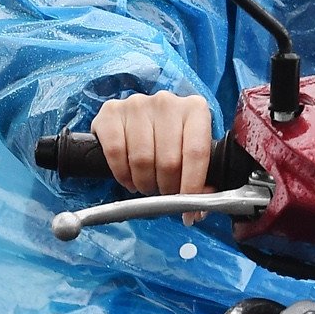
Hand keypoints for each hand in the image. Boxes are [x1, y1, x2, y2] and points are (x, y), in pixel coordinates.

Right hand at [90, 92, 213, 199]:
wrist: (136, 117)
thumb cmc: (168, 136)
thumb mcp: (189, 148)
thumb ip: (200, 173)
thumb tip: (202, 204)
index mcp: (194, 108)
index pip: (196, 153)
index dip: (192, 188)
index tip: (189, 211)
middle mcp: (167, 102)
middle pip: (168, 161)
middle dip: (167, 189)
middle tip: (164, 195)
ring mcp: (137, 104)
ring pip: (141, 160)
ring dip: (144, 183)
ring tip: (147, 185)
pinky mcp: (111, 112)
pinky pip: (115, 153)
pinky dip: (122, 174)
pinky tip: (129, 178)